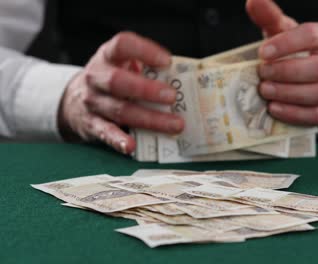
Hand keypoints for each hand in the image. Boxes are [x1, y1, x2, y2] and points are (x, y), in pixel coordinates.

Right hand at [58, 32, 183, 153]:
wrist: (74, 99)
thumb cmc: (111, 80)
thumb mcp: (123, 64)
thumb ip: (146, 68)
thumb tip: (182, 79)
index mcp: (107, 56)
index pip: (123, 45)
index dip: (144, 51)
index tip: (167, 61)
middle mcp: (96, 77)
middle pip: (118, 81)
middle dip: (147, 90)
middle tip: (172, 96)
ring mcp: (93, 102)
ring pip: (121, 110)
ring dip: (150, 119)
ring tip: (174, 124)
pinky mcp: (92, 124)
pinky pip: (106, 133)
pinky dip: (119, 140)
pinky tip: (131, 146)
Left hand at [246, 0, 317, 125]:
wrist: (317, 78)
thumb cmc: (297, 52)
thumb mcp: (285, 32)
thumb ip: (270, 16)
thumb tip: (253, 0)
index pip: (313, 35)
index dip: (286, 44)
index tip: (262, 52)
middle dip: (286, 72)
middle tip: (262, 75)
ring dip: (288, 94)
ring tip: (265, 91)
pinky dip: (294, 113)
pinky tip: (275, 109)